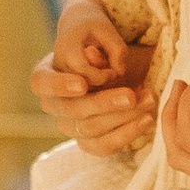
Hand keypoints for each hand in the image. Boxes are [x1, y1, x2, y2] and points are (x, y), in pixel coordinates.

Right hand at [33, 0, 153, 152]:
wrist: (115, 71)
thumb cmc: (102, 52)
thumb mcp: (101, 44)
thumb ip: (96, 51)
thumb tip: (92, 56)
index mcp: (45, 76)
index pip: (41, 82)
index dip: (60, 85)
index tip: (83, 84)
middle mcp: (53, 104)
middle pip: (72, 109)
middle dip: (104, 103)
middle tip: (131, 96)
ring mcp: (68, 126)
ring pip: (90, 128)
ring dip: (123, 116)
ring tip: (149, 101)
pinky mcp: (87, 142)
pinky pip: (104, 145)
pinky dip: (128, 133)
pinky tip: (147, 120)